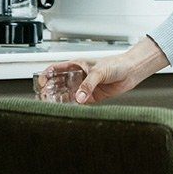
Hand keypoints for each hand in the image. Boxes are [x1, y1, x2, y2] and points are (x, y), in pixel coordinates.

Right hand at [39, 37, 169, 103]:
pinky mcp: (91, 97)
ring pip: (66, 94)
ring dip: (59, 99)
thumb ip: (88, 84)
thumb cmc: (116, 64)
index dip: (46, 75)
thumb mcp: (99, 72)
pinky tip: (67, 109)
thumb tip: (79, 97)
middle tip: (44, 97)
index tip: (41, 82)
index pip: (56, 69)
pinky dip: (72, 106)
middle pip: (58, 83)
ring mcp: (84, 87)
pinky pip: (78, 102)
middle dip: (49, 90)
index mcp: (76, 65)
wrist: (131, 72)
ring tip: (51, 104)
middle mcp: (78, 76)